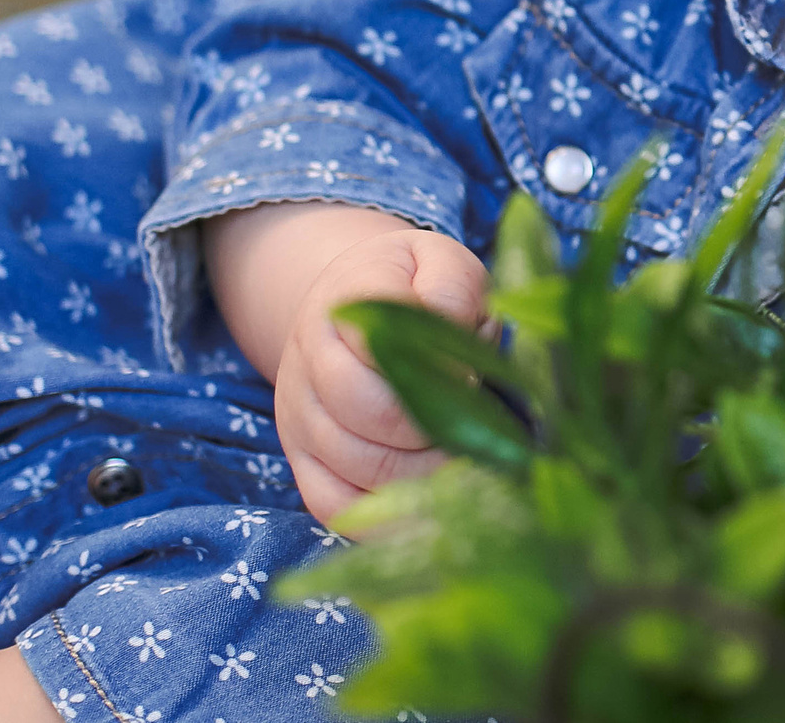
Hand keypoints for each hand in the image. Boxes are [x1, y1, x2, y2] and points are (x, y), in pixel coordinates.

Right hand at [268, 224, 486, 523]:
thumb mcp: (439, 262)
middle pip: (370, 413)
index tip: (480, 380)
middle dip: (438, 429)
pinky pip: (333, 508)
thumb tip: (454, 331)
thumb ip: (451, 287)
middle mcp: (306, 362)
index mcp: (341, 305)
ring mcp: (298, 418)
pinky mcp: (303, 463)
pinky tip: (432, 516)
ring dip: (424, 475)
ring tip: (473, 468)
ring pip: (357, 467)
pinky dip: (383, 522)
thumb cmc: (413, 287)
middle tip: (485, 434)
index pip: (382, 348)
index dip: (441, 372)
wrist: (353, 304)